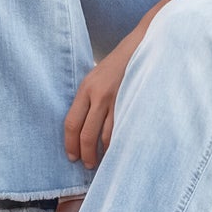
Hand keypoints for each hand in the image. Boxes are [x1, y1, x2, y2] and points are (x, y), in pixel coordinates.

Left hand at [64, 47, 130, 167]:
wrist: (142, 46)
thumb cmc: (118, 65)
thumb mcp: (96, 78)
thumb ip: (88, 100)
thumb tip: (81, 128)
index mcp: (86, 88)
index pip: (71, 123)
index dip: (70, 144)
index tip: (72, 157)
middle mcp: (99, 94)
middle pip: (87, 134)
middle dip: (86, 154)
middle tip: (88, 165)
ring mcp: (117, 99)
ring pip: (106, 136)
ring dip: (103, 154)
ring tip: (103, 163)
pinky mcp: (133, 103)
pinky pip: (123, 130)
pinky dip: (119, 144)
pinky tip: (119, 151)